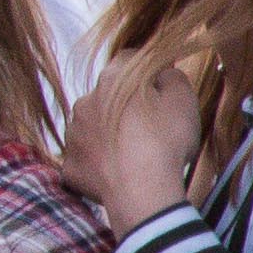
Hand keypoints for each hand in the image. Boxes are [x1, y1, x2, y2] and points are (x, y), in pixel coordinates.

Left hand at [60, 40, 203, 232]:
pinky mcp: (70, 165)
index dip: (148, 71)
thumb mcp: (183, 100)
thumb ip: (172, 77)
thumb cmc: (165, 141)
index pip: (128, 60)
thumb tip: (162, 71)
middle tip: (152, 125)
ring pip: (93, 127)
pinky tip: (121, 172)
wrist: (141, 192)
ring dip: (110, 133)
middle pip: (107, 95)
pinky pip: (86, 159)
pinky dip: (101, 163)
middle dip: (126, 105)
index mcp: (111, 81)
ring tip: (136, 152)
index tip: (161, 85)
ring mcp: (72, 135)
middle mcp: (83, 103)